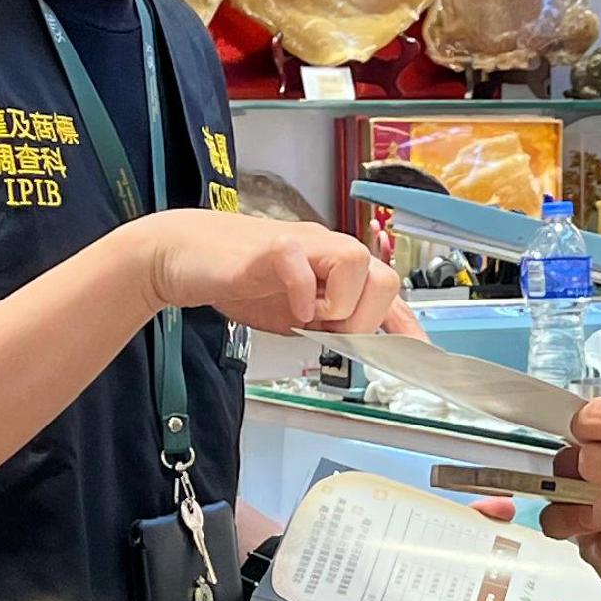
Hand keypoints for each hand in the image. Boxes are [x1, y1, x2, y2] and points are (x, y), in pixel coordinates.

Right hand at [141, 214, 404, 335]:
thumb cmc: (240, 280)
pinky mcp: (270, 247)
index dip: (405, 326)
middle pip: (384, 278)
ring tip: (306, 317)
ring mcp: (301, 244)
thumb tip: (362, 346)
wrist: (184, 256)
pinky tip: (289, 308)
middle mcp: (327, 248)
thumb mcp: (295, 312)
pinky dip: (302, 293)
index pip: (386, 292)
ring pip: (355, 262)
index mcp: (336, 266)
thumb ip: (329, 323)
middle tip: (327, 330)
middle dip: (362, 318)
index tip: (417, 356)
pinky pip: (301, 264)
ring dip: (339, 304)